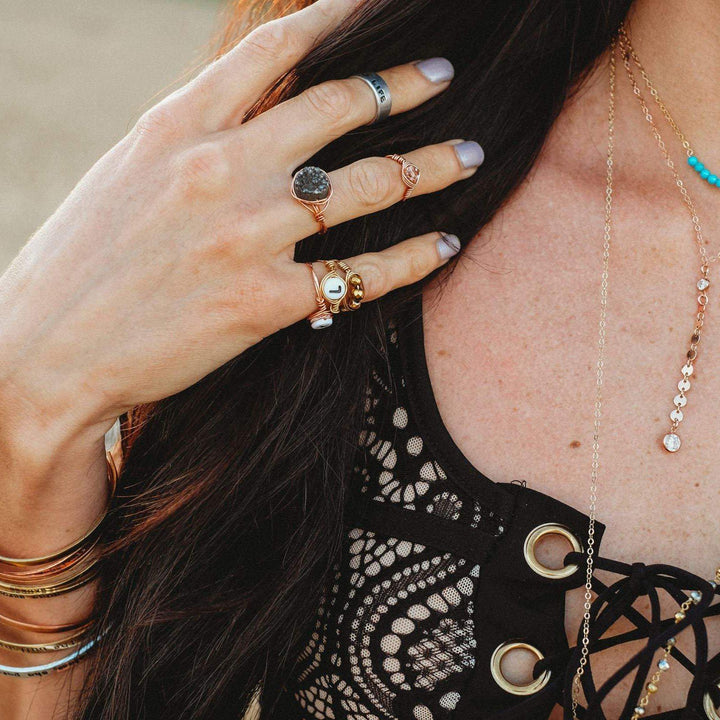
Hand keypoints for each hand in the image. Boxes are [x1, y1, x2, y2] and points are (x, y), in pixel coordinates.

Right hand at [0, 0, 482, 447]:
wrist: (47, 350)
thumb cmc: (86, 261)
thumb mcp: (131, 171)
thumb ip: (200, 135)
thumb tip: (263, 109)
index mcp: (180, 123)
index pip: (278, 48)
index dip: (342, 19)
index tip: (384, 8)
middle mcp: (222, 167)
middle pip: (341, 107)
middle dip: (405, 87)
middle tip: (445, 78)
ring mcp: (249, 234)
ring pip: (369, 183)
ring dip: (431, 164)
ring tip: (470, 156)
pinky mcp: (266, 302)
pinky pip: (362, 272)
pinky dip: (413, 256)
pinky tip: (445, 243)